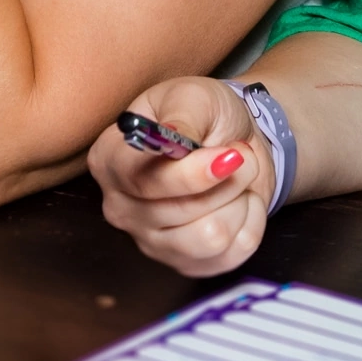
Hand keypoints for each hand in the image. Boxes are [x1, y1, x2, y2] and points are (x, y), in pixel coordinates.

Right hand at [91, 77, 272, 276]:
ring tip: (236, 177)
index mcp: (110, 162)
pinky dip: (250, 220)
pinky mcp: (187, 264)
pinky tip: (239, 201)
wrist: (234, 144)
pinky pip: (234, 252)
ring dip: (238, 199)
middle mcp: (121, 208)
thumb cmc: (204, 115)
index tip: (227, 155)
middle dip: (225, 178)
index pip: (142, 180)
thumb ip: (182, 116)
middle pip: (182, 211)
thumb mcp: (193, 96)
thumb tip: (173, 136)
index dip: (189, 173)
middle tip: (238, 153)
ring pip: (211, 236)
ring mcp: (152, 243)